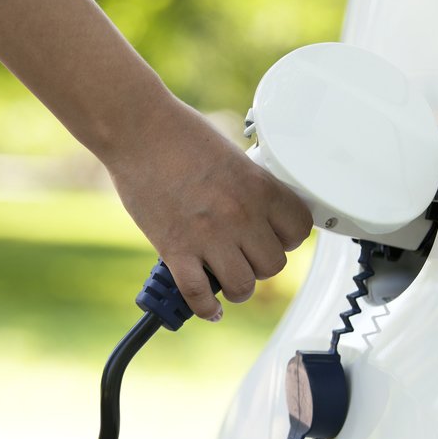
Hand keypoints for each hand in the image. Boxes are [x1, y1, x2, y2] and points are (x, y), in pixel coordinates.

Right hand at [107, 100, 311, 320]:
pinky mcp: (175, 250)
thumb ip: (248, 188)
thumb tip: (256, 213)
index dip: (288, 238)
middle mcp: (240, 215)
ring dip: (236, 287)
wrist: (138, 130)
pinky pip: (199, 295)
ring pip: (242, 286)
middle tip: (246, 257)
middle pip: (274, 266)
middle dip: (261, 265)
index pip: (299, 230)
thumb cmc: (179, 135)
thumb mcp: (232, 156)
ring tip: (227, 279)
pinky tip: (208, 306)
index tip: (277, 238)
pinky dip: (205, 308)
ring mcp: (208, 236)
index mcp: (259, 187)